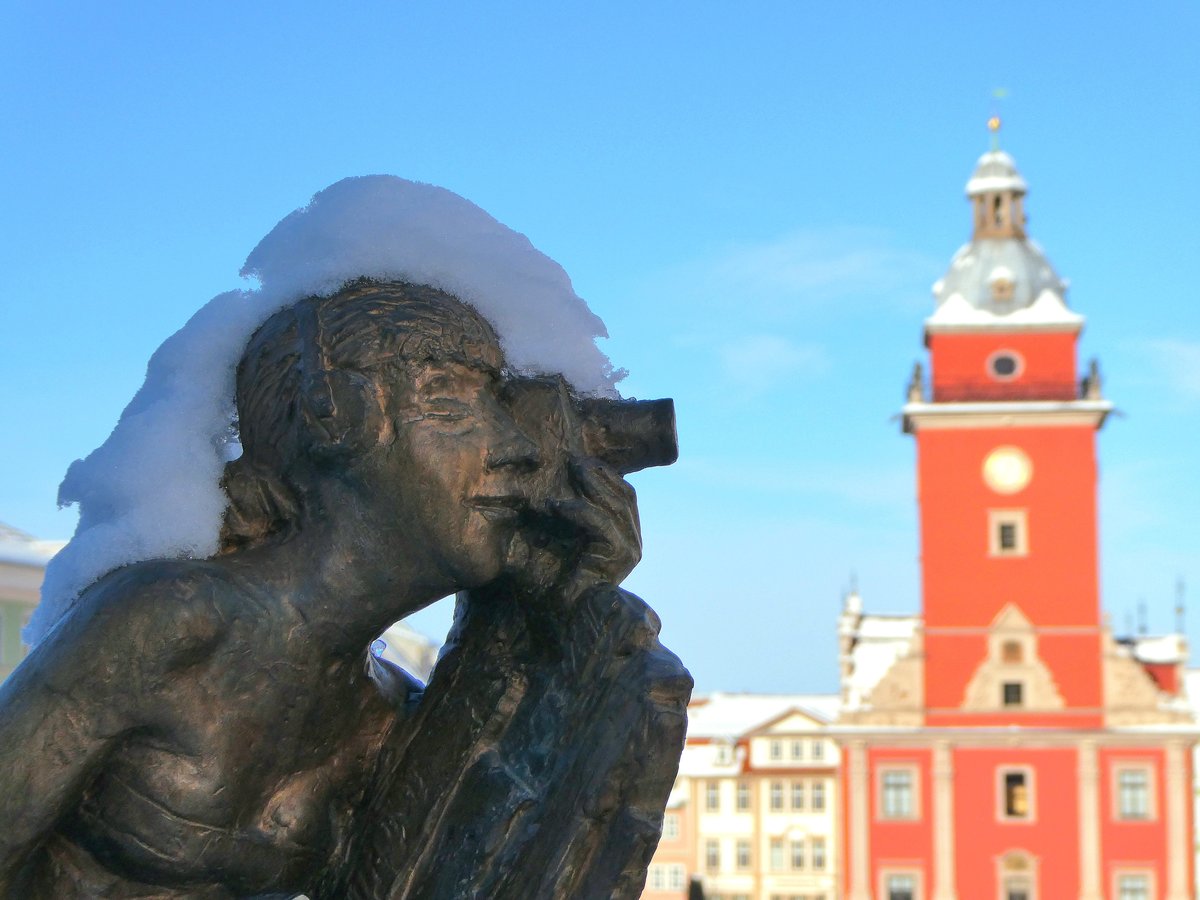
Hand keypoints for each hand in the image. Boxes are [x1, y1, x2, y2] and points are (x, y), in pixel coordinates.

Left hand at [550, 456, 640, 588]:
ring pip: (616, 505)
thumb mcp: (558, 537)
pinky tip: (554, 505)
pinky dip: (577, 510)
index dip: (604, 474)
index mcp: (624, 537)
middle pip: (625, 494)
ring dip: (590, 484)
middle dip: (599, 473)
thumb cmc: (551, 582)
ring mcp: (630, 550)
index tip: (579, 459)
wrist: (555, 616)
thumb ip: (566, 514)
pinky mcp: (620, 557)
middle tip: (573, 459)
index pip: (623, 495)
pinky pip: (601, 523)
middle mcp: (632, 543)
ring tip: (567, 471)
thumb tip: (552, 482)